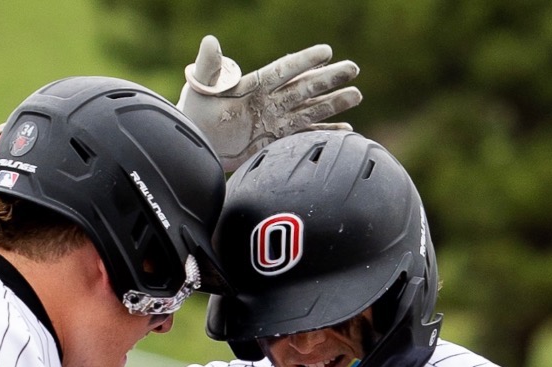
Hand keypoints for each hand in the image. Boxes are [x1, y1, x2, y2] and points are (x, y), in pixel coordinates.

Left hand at [177, 35, 362, 172]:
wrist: (197, 141)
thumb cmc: (196, 110)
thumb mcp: (201, 85)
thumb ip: (209, 66)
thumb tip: (210, 41)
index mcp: (255, 83)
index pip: (284, 69)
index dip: (304, 61)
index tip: (325, 51)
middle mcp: (270, 100)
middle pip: (304, 86)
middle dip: (328, 78)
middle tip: (352, 68)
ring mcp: (275, 119)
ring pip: (310, 108)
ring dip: (333, 103)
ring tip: (356, 94)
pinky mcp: (276, 140)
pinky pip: (304, 134)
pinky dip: (324, 132)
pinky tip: (346, 130)